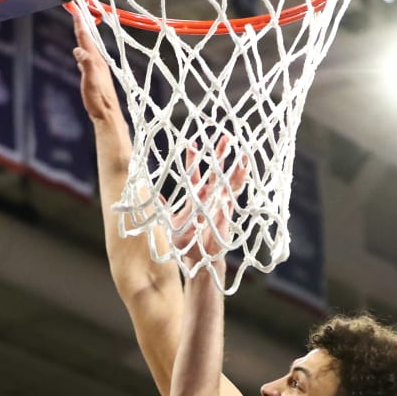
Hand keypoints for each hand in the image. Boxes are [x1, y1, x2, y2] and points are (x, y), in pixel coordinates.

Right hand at [72, 10, 123, 128]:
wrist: (108, 116)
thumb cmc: (98, 101)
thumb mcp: (89, 82)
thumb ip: (85, 65)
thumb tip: (78, 49)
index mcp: (96, 62)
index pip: (86, 39)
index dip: (80, 26)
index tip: (76, 12)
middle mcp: (99, 64)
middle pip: (89, 42)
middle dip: (82, 28)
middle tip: (78, 15)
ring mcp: (99, 71)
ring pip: (89, 50)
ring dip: (84, 40)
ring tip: (80, 31)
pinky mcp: (97, 78)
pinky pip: (89, 60)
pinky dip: (84, 53)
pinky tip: (82, 56)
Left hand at [169, 138, 248, 265]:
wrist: (198, 258)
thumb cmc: (184, 243)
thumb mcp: (169, 224)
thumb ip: (163, 209)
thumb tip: (152, 196)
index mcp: (195, 197)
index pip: (194, 175)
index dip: (193, 160)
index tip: (192, 144)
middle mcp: (209, 197)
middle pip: (216, 172)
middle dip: (220, 155)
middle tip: (225, 137)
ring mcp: (220, 203)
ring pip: (228, 180)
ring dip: (235, 167)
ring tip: (242, 152)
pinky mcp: (228, 211)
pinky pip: (234, 194)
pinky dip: (239, 182)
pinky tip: (244, 170)